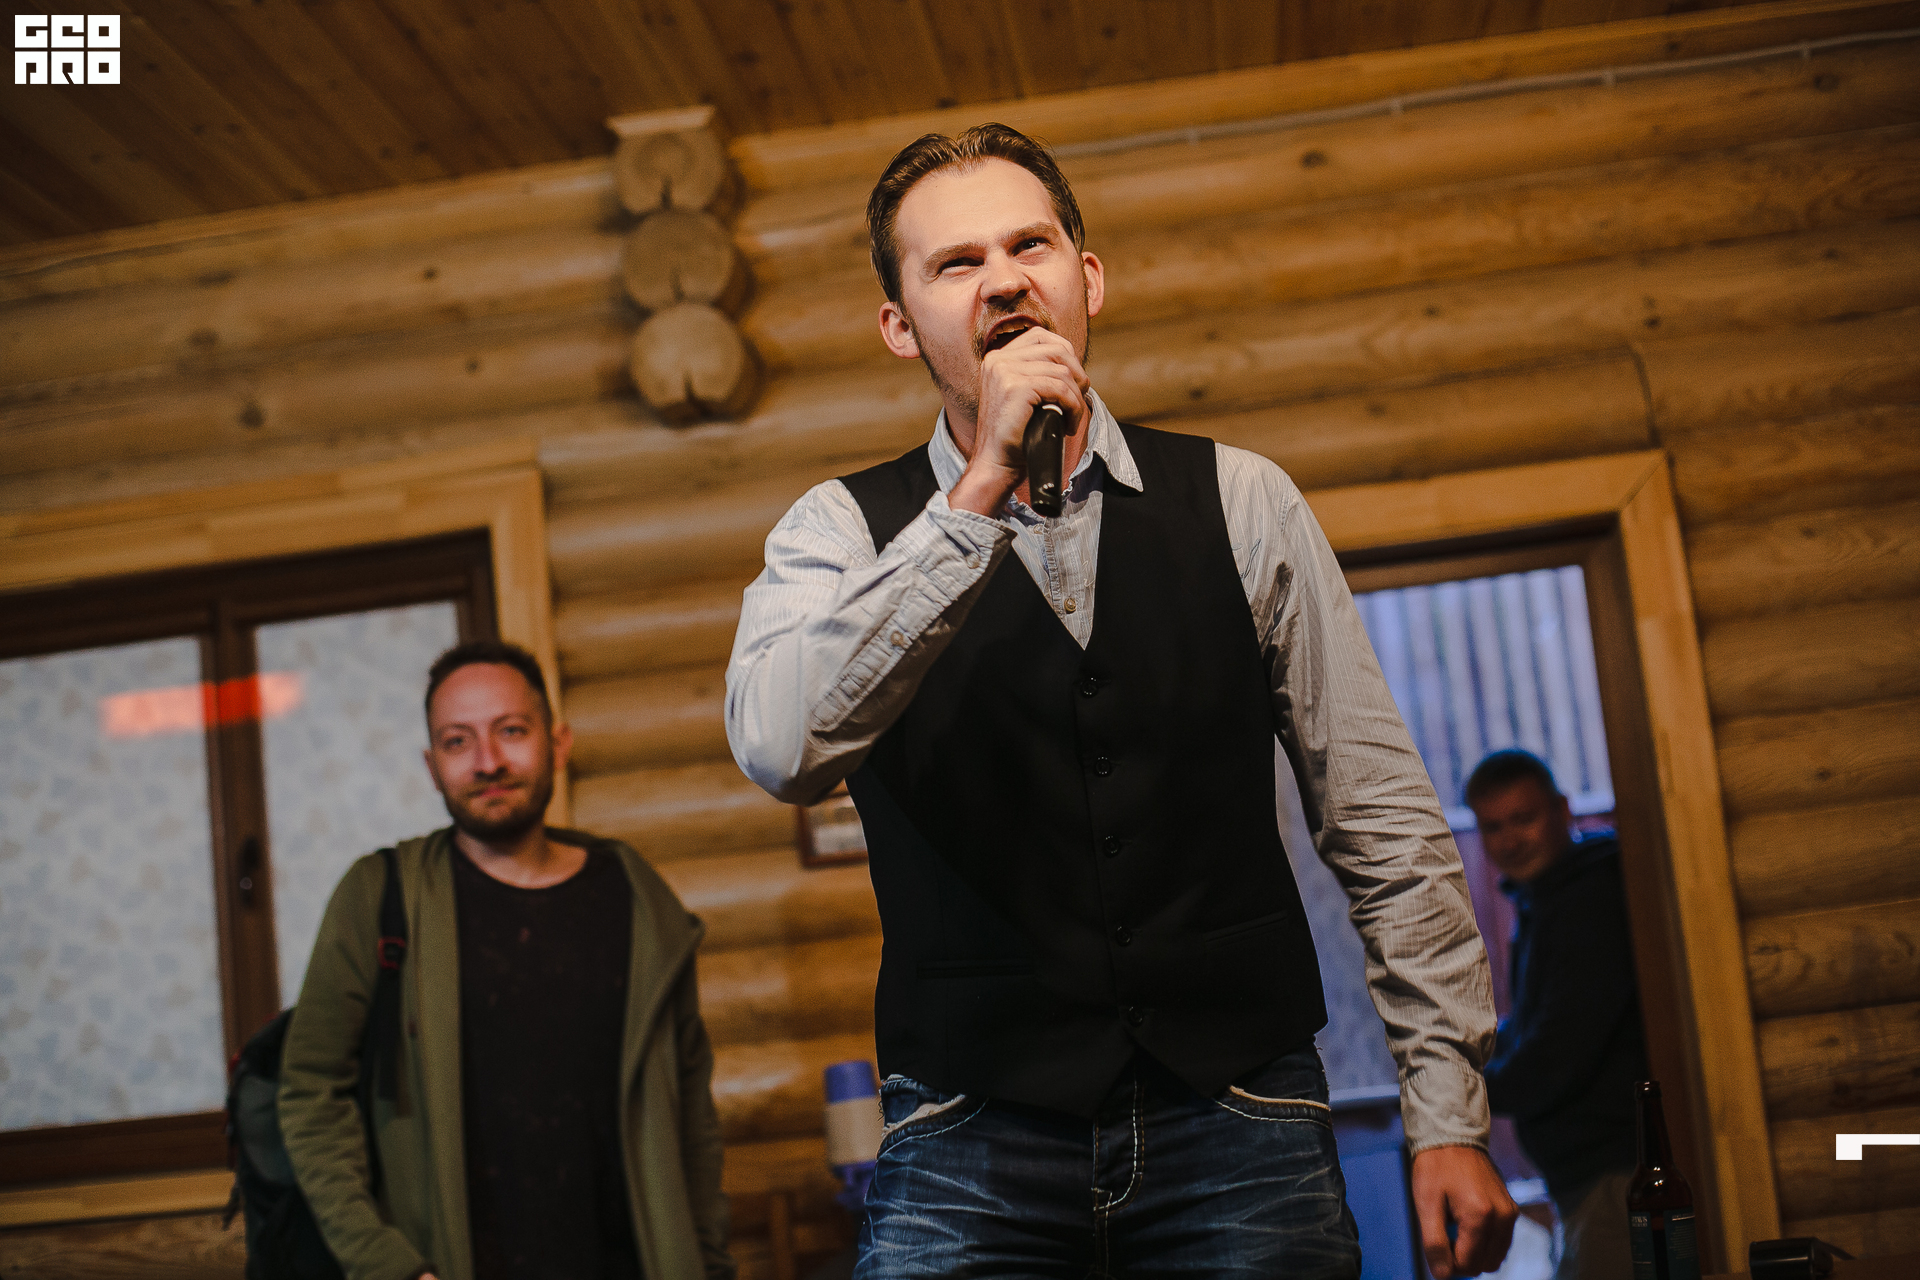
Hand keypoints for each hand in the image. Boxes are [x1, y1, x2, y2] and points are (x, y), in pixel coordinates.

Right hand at [948, 324, 1089, 516]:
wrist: (995, 465)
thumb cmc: (1014, 437)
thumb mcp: (1024, 397)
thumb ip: (1038, 375)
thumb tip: (1074, 367)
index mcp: (998, 359)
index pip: (1041, 336)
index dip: (1066, 354)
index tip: (1073, 381)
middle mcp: (998, 360)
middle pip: (1056, 348)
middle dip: (1077, 373)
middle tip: (1079, 399)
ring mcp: (1005, 371)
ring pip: (1062, 370)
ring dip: (1076, 396)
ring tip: (1072, 418)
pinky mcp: (1016, 388)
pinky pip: (1060, 388)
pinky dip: (1073, 406)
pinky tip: (1069, 424)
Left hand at [1410, 1145, 1515, 1278]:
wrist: (1453, 1136)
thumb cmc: (1436, 1167)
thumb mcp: (1426, 1204)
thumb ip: (1434, 1243)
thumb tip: (1442, 1275)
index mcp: (1481, 1216)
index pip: (1468, 1264)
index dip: (1448, 1263)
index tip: (1435, 1244)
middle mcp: (1503, 1217)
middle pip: (1484, 1265)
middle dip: (1462, 1260)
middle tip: (1443, 1236)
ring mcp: (1510, 1213)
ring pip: (1496, 1257)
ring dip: (1474, 1253)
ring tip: (1454, 1227)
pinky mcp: (1512, 1210)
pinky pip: (1502, 1242)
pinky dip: (1485, 1243)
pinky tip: (1466, 1224)